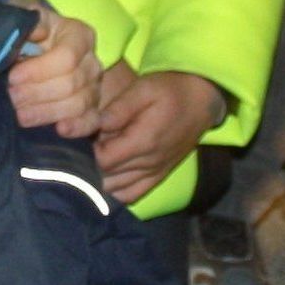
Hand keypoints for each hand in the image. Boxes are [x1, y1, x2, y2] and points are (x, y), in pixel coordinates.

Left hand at [5, 1, 104, 136]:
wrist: (29, 47)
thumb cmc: (25, 28)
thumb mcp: (22, 12)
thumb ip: (28, 15)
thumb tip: (37, 29)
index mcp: (80, 35)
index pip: (67, 57)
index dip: (38, 70)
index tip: (12, 77)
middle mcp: (92, 61)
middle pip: (71, 84)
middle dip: (37, 94)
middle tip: (11, 98)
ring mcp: (94, 87)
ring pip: (78, 104)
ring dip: (47, 112)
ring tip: (20, 115)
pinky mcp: (92, 109)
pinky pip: (92, 122)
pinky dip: (78, 127)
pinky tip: (59, 130)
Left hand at [95, 69, 225, 206]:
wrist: (202, 100)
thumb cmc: (169, 90)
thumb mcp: (143, 89)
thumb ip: (117, 109)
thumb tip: (92, 125)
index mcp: (144, 142)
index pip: (103, 160)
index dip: (87, 150)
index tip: (83, 136)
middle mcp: (149, 163)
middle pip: (106, 177)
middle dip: (89, 164)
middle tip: (83, 147)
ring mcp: (155, 173)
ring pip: (117, 190)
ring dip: (100, 179)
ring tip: (93, 159)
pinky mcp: (159, 176)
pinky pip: (132, 194)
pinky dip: (116, 191)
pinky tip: (106, 178)